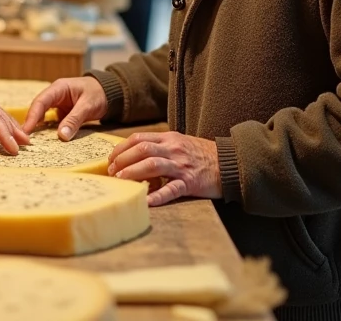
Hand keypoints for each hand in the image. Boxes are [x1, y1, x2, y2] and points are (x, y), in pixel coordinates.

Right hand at [23, 76, 108, 139]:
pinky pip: (51, 122)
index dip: (32, 116)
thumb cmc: (99, 94)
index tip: (27, 130)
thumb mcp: (88, 106)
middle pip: (38, 109)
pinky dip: (47, 131)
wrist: (110, 93)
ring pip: (43, 116)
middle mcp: (54, 96)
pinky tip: (44, 141)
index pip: (41, 101)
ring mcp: (57, 105)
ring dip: (38, 128)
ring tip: (30, 142)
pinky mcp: (61, 114)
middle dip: (30, 123)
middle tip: (23, 139)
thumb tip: (61, 136)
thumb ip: (74, 120)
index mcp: (58, 88)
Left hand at [107, 132, 221, 205]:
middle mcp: (173, 149)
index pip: (139, 139)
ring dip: (133, 172)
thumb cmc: (202, 154)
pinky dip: (158, 195)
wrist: (230, 163)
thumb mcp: (180, 143)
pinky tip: (146, 200)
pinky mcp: (190, 182)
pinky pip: (172, 189)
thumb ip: (160, 147)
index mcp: (169, 139)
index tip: (110, 159)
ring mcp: (182, 166)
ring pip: (152, 165)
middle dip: (122, 160)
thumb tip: (134, 155)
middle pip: (142, 150)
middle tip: (111, 171)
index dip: (121, 149)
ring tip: (121, 180)